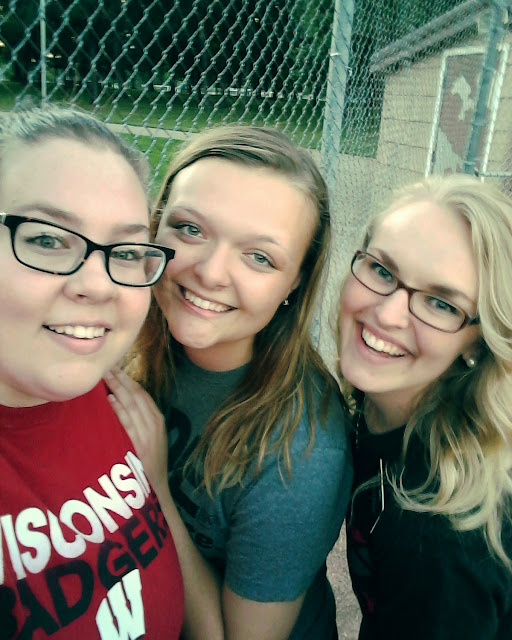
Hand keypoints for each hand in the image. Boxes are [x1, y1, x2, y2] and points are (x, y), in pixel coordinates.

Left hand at [104, 367, 167, 494]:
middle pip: (136, 395)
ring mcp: (148, 434)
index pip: (142, 393)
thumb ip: (138, 421)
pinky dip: (120, 410)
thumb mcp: (148, 439)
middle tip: (106, 365)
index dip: (128, 379)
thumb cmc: (149, 463)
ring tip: (105, 376)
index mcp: (157, 419)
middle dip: (121, 379)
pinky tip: (110, 400)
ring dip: (118, 388)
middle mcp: (154, 423)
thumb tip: (117, 401)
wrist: (156, 488)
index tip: (114, 367)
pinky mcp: (140, 445)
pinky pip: (128, 423)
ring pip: (132, 405)